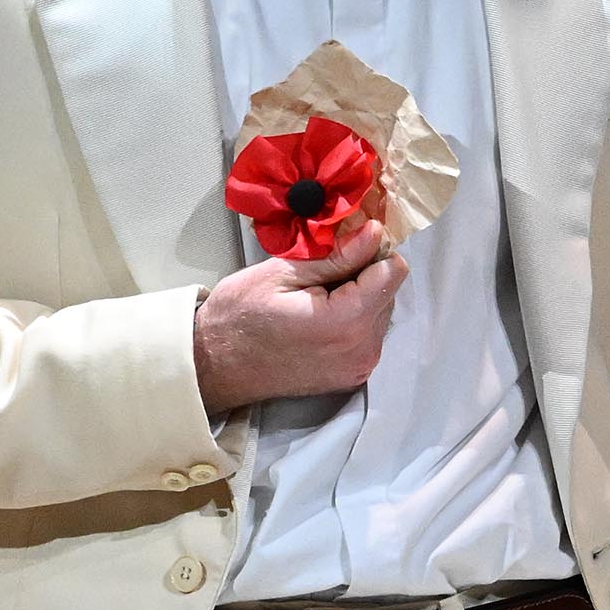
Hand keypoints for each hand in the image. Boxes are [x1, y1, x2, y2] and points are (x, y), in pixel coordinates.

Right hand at [191, 222, 407, 411]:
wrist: (215, 365)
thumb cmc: (239, 317)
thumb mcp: (282, 273)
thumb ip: (337, 256)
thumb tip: (375, 233)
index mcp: (346, 322)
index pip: (393, 272)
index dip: (373, 250)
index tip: (348, 243)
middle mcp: (361, 350)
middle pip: (389, 293)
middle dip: (364, 275)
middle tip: (322, 271)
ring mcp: (358, 367)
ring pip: (381, 313)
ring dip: (359, 297)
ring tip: (317, 295)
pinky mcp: (352, 376)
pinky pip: (369, 334)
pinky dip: (353, 319)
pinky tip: (320, 315)